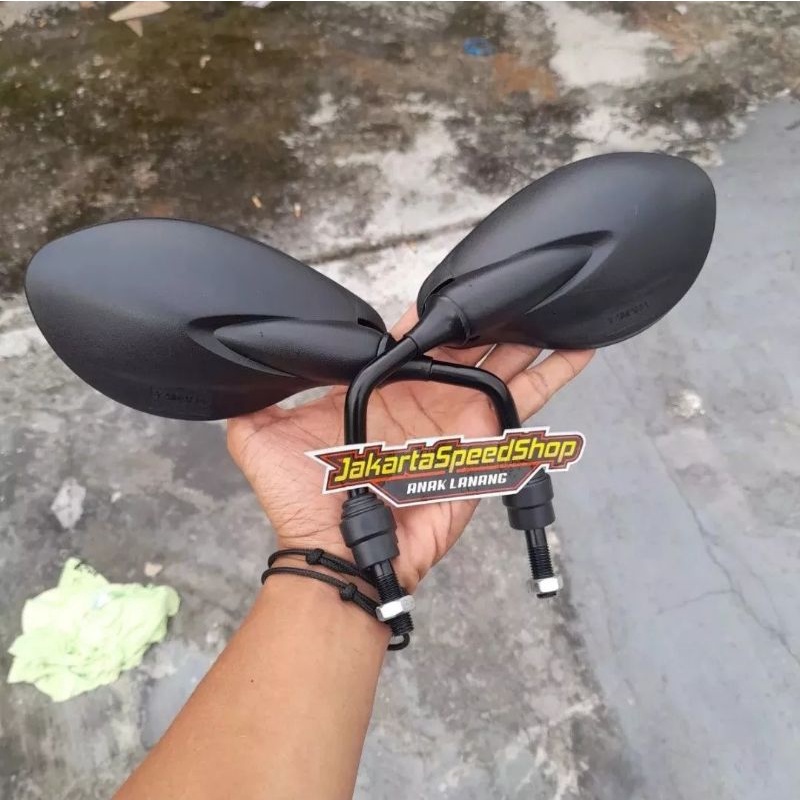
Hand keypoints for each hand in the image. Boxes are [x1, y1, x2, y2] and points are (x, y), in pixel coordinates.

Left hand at [227, 307, 592, 591]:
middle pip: (466, 344)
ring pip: (503, 364)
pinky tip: (576, 346)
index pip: (411, 338)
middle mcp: (422, 398)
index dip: (430, 312)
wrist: (341, 552)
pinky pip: (525, 407)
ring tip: (558, 299)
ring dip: (528, 334)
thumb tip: (250, 358)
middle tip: (518, 279)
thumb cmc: (303, 502)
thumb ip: (260, 396)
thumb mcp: (259, 438)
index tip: (449, 283)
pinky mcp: (484, 444)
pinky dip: (553, 375)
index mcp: (380, 389)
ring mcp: (457, 419)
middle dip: (491, 313)